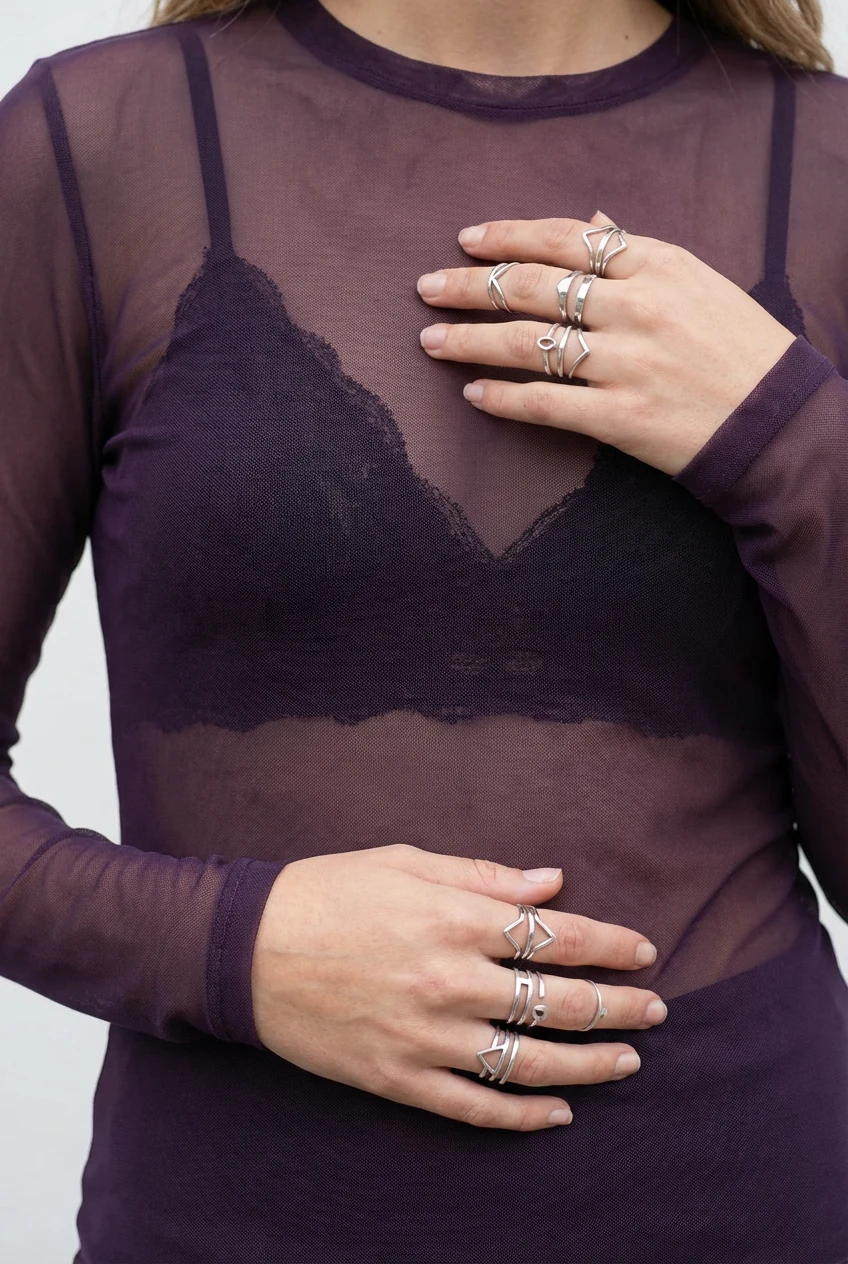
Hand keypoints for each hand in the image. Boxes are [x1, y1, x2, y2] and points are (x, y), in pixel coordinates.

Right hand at [251, 843, 666, 1131]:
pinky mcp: (400, 1078)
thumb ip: (483, 875)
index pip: (559, 936)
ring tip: (628, 1062)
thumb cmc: (326, 891)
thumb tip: (552, 883)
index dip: (611, 945)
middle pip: (558, 1002)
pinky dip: (523, 1115)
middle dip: (618, 1007)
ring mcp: (427, 1037)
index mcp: (454, 919)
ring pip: (531, 1062)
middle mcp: (451, 981)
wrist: (245, 950)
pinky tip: (560, 1114)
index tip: (643, 951)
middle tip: (654, 1009)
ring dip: (590, 1066)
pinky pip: (476, 1106)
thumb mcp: (404, 862)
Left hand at [416, 209, 796, 475]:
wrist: (778, 422)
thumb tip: (590, 222)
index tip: (466, 240)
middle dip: (471, 286)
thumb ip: (636, 252)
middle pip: (533, 287)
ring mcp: (627, 364)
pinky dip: (504, 398)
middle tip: (427, 289)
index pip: (564, 239)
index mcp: (655, 264)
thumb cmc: (738, 347)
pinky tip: (474, 394)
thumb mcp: (697, 281)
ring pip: (529, 345)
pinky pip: (546, 404)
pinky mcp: (622, 418)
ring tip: (431, 341)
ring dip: (471, 341)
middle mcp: (636, 307)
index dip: (508, 237)